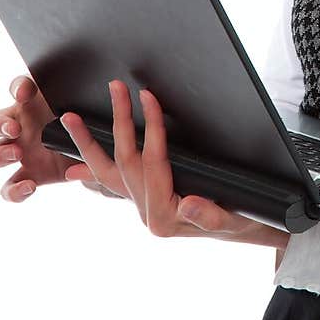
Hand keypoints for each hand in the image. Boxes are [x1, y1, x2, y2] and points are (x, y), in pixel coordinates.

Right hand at [0, 74, 110, 201]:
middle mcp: (21, 127)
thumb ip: (92, 107)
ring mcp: (20, 153)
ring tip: (16, 154)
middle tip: (14, 130)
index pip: (17, 89)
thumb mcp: (95, 116)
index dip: (18, 88)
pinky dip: (14, 189)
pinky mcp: (28, 176)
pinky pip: (8, 187)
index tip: (26, 93)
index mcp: (35, 105)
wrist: (108, 158)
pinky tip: (29, 186)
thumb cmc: (97, 126)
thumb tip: (106, 88)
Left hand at [60, 80, 290, 250]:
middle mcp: (146, 213)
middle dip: (118, 122)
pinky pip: (113, 184)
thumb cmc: (247, 220)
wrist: (250, 232)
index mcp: (163, 217)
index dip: (151, 127)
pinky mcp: (145, 200)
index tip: (150, 97)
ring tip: (69, 119)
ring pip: (109, 172)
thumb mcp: (235, 218)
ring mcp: (142, 207)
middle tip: (115, 88)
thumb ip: (210, 215)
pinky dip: (93, 170)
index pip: (152, 163)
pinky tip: (76, 165)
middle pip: (123, 162)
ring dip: (88, 143)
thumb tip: (188, 202)